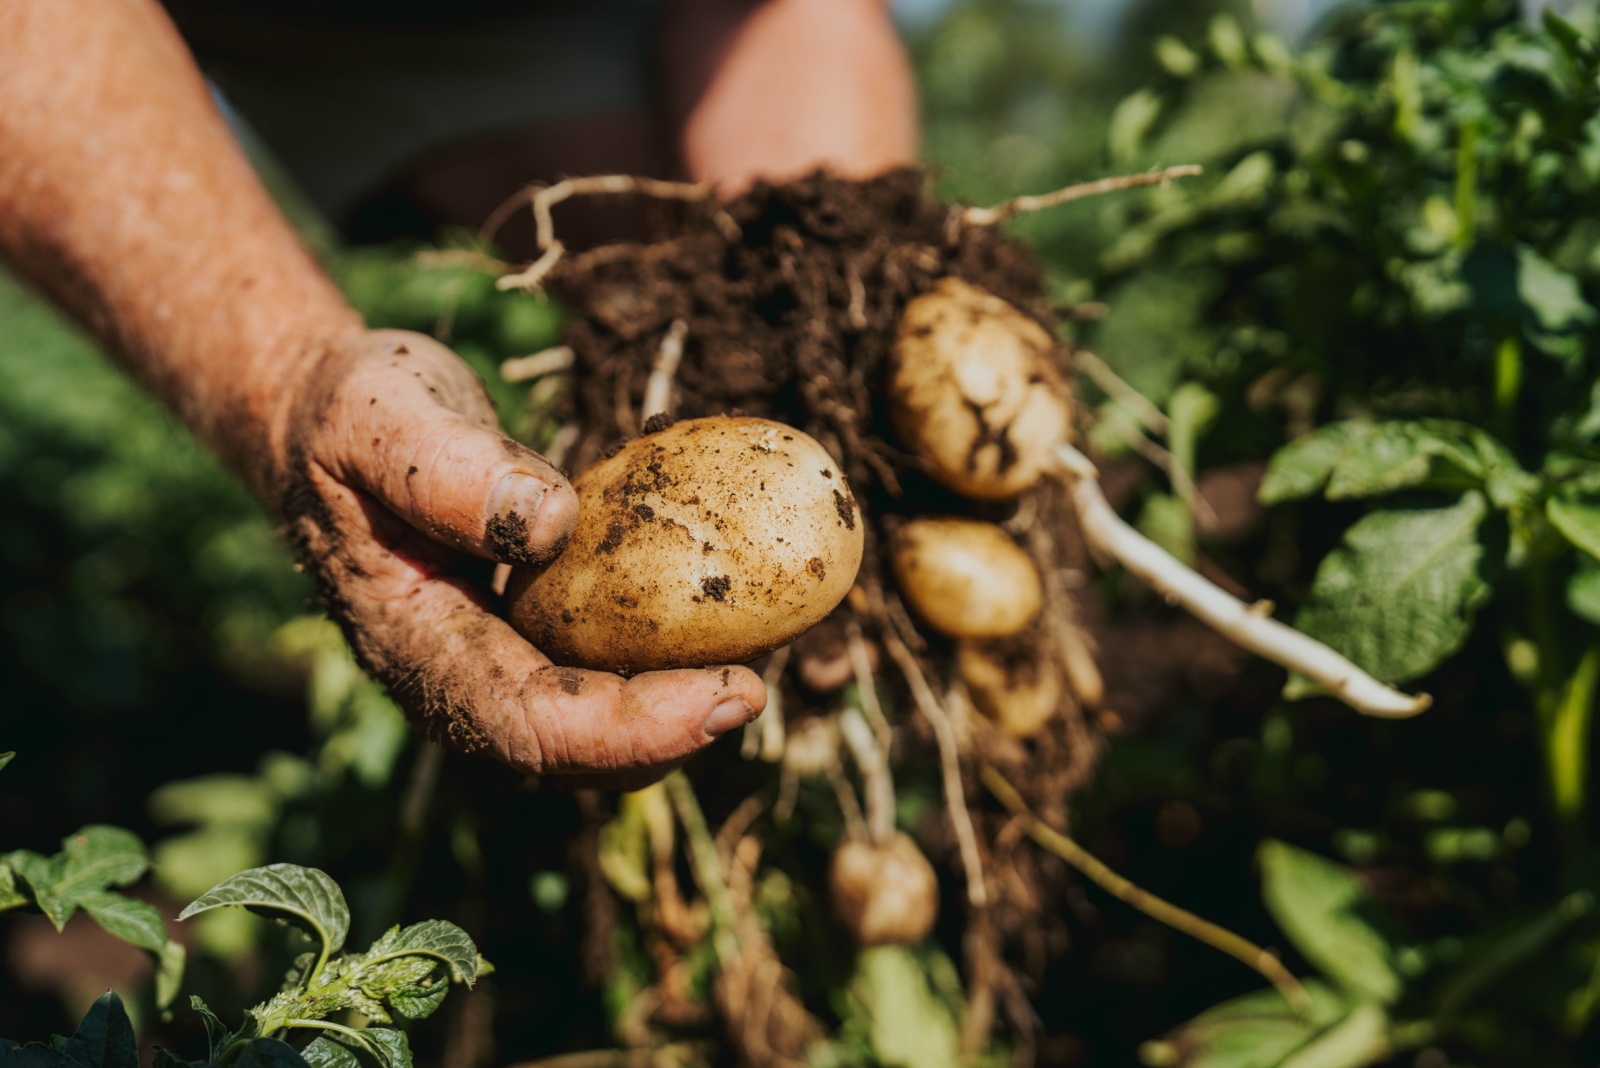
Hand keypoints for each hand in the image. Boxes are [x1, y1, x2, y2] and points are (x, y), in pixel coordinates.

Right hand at [279, 329, 764, 782]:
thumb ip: (445, 464)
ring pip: (595, 724)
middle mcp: (455, 675)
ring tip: (763, 654)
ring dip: (677, 708)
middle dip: (671, 736)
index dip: (633, 728)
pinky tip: (726, 610)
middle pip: (572, 752)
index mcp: (412, 644)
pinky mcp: (526, 630)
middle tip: (761, 687)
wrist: (325, 417)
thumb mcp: (378, 414)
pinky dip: (665, 656)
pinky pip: (600, 668)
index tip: (731, 692)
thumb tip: (550, 521)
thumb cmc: (349, 411)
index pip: (528, 724)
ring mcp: (491, 659)